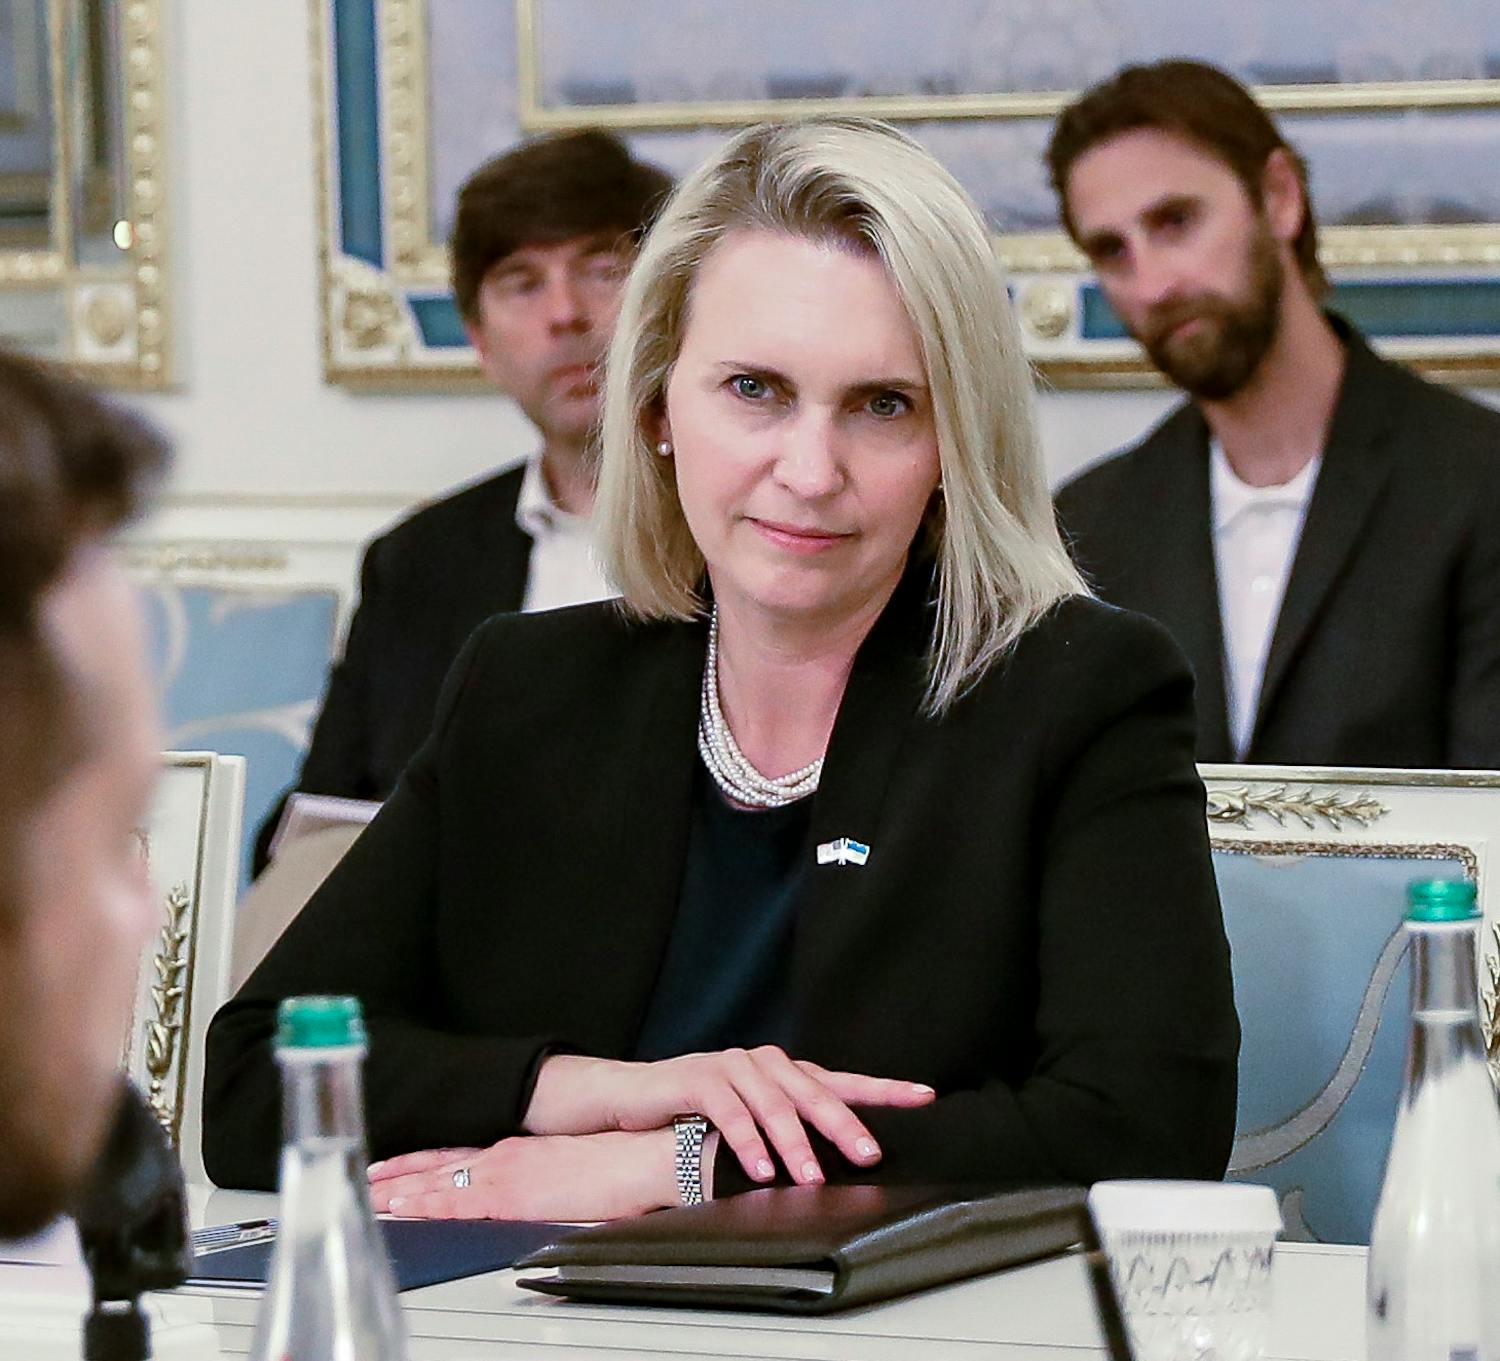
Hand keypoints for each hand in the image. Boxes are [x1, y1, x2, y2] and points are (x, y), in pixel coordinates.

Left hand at [367, 1129, 677, 1220]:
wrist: (643, 1156)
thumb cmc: (622, 1163)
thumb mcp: (572, 1165)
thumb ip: (545, 1177)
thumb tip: (537, 1192)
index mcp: (521, 1150)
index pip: (461, 1154)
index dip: (425, 1161)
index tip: (398, 1165)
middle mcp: (506, 1155)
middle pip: (441, 1164)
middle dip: (402, 1173)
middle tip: (369, 1177)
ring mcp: (507, 1172)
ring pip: (439, 1181)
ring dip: (402, 1189)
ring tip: (371, 1195)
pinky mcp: (513, 1194)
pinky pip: (457, 1201)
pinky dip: (426, 1204)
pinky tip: (404, 1210)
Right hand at [523, 1048, 934, 1186]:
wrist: (634, 1097)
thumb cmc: (698, 1114)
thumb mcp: (750, 1121)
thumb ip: (787, 1131)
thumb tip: (835, 1166)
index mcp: (784, 1073)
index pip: (843, 1081)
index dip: (885, 1089)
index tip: (925, 1096)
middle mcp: (764, 1063)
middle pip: (815, 1092)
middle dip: (844, 1125)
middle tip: (868, 1155)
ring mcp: (732, 1066)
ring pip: (774, 1104)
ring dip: (794, 1144)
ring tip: (811, 1177)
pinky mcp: (699, 1078)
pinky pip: (729, 1110)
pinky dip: (747, 1141)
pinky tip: (760, 1168)